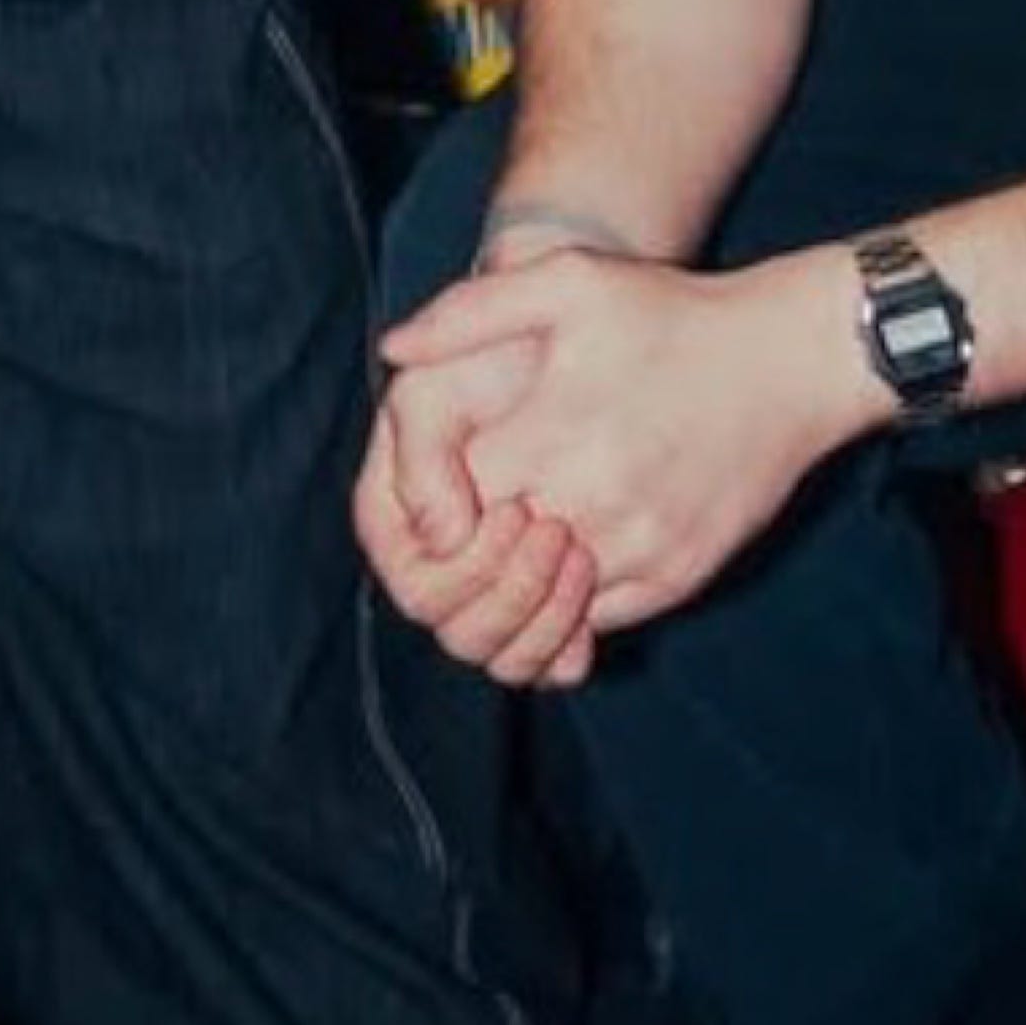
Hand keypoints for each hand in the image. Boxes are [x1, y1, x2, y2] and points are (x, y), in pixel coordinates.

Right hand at [355, 338, 605, 686]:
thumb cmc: (530, 357)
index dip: (451, 552)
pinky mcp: (543, 607)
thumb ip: (426, 437)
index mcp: (403, 487)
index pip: (396, 554)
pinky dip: (561, 654)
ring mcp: (489, 581)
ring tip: (584, 555)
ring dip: (535, 620)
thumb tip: (440, 534)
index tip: (514, 507)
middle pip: (440, 615)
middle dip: (500, 586)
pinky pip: (540, 666)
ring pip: (489, 652)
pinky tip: (592, 617)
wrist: (629, 363)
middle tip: (558, 532)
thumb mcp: (465, 371)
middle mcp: (438, 545)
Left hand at [371, 244, 870, 650]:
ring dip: (521, 577)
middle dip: (472, 546)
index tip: (443, 478)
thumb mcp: (565, 281)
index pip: (450, 511)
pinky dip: (574, 599)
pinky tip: (567, 551)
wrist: (788, 360)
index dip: (434, 501)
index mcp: (550, 436)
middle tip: (470, 515)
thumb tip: (392, 352)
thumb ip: (467, 314)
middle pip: (492, 566)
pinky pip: (602, 617)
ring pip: (545, 603)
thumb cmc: (670, 313)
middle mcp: (591, 505)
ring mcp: (640, 549)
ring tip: (516, 530)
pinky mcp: (679, 576)